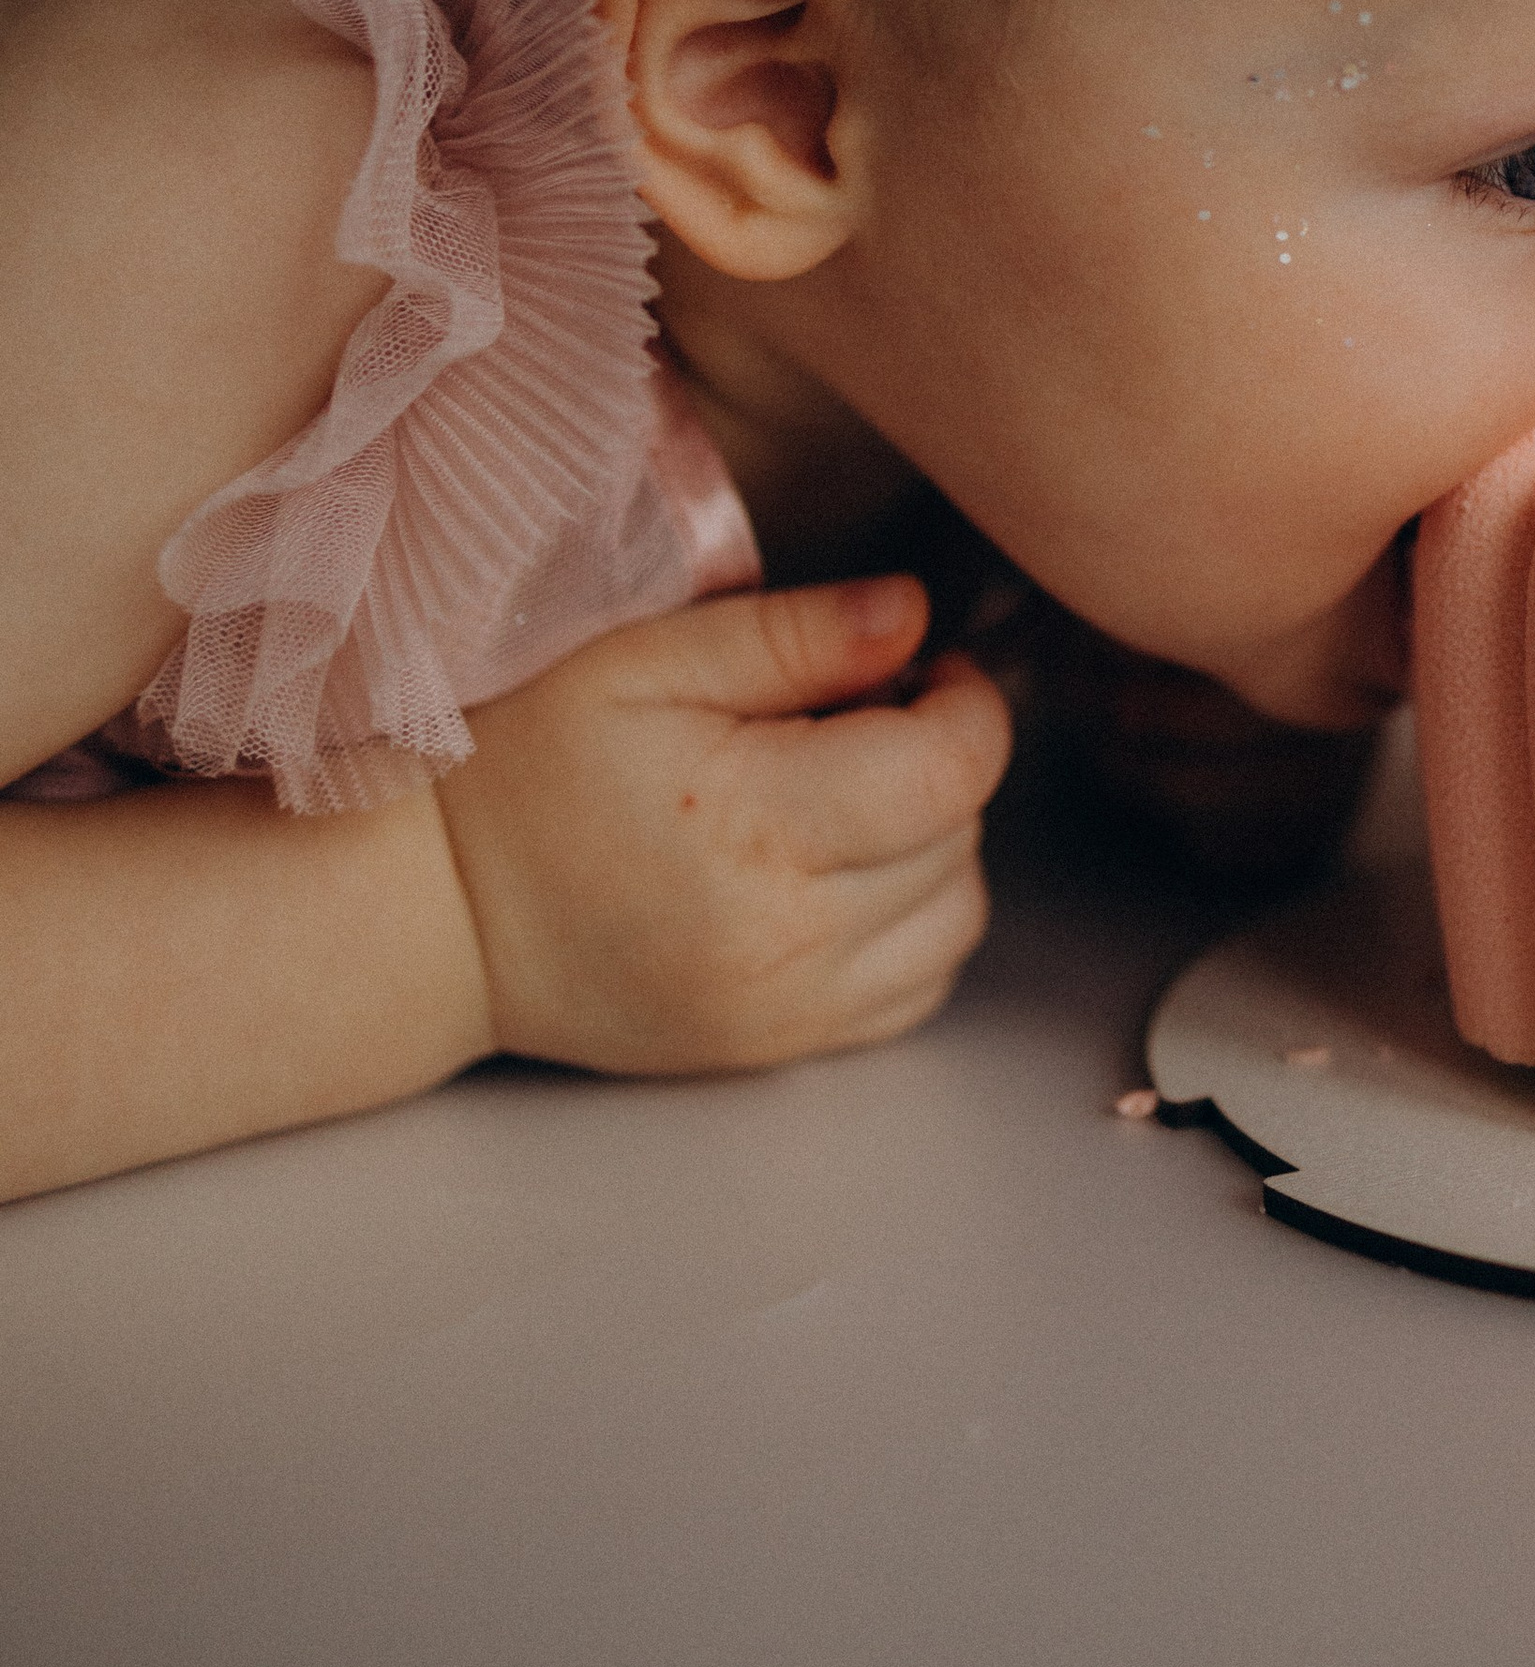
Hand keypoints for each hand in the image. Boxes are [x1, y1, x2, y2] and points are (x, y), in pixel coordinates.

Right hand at [434, 578, 1006, 1075]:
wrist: (437, 915)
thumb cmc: (527, 770)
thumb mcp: (642, 661)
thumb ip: (792, 633)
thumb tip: (914, 616)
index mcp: (757, 826)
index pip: (952, 770)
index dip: (967, 703)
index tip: (923, 668)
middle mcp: (789, 937)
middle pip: (960, 838)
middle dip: (939, 762)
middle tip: (861, 717)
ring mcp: (788, 1010)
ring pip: (955, 918)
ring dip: (938, 846)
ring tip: (850, 797)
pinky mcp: (777, 1050)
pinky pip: (916, 990)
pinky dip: (912, 925)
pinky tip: (843, 873)